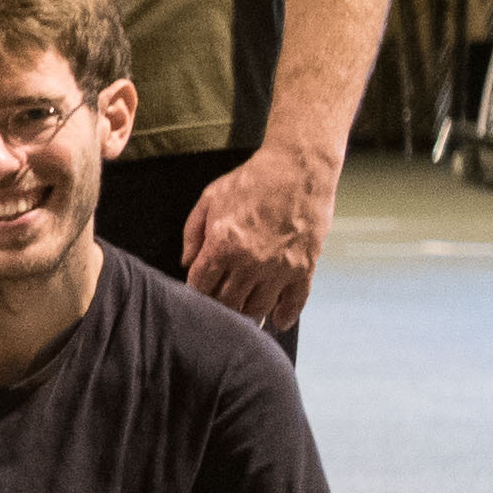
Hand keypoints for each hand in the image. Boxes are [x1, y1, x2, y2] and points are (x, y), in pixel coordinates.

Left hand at [174, 147, 332, 333]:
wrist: (298, 169)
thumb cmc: (251, 181)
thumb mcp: (209, 199)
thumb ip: (193, 233)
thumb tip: (187, 263)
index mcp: (223, 245)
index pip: (201, 286)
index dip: (196, 292)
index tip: (197, 293)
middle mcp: (251, 262)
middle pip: (228, 303)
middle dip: (219, 305)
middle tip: (218, 304)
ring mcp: (280, 268)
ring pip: (258, 308)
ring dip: (247, 312)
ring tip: (242, 309)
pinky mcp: (305, 268)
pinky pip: (295, 302)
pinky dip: (285, 316)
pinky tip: (278, 322)